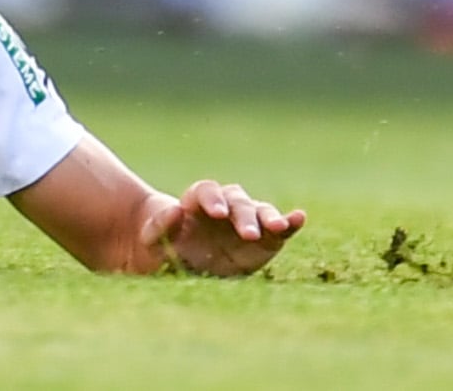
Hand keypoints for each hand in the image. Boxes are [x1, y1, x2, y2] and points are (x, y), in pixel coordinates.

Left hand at [142, 180, 304, 275]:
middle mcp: (225, 206)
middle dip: (243, 216)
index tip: (217, 214)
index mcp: (196, 201)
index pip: (206, 191)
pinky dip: (290, 222)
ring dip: (269, 217)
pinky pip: (280, 228)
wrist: (183, 263)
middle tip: (248, 233)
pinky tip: (300, 218)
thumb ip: (160, 225)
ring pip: (260, 210)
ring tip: (277, 227)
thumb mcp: (153, 239)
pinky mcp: (265, 240)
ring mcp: (247, 221)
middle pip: (237, 201)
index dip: (213, 199)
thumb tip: (175, 209)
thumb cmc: (164, 247)